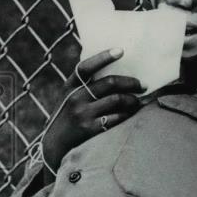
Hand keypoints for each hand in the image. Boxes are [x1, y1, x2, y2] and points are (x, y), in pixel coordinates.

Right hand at [40, 49, 145, 172]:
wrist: (53, 146)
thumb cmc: (66, 117)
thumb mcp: (67, 97)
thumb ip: (81, 83)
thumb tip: (99, 60)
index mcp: (70, 86)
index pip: (86, 66)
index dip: (104, 57)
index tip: (121, 50)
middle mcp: (75, 97)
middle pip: (110, 83)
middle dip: (131, 82)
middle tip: (143, 85)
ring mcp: (83, 114)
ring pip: (116, 100)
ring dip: (132, 99)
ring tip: (138, 101)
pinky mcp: (90, 129)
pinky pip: (117, 118)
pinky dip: (128, 114)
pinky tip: (132, 113)